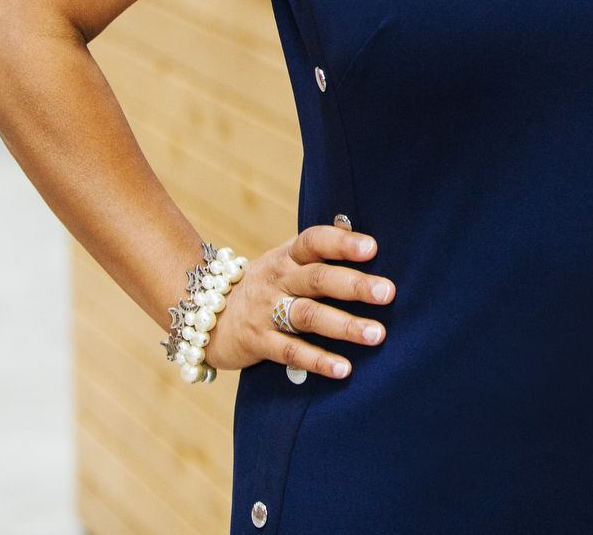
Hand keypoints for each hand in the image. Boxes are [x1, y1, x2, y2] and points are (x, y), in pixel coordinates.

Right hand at [203, 223, 393, 378]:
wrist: (204, 313)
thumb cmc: (266, 284)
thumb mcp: (285, 260)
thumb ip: (318, 248)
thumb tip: (352, 223)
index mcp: (286, 256)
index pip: (313, 242)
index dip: (341, 243)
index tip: (372, 248)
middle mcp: (277, 280)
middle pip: (317, 279)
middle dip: (354, 285)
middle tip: (388, 293)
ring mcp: (266, 312)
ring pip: (308, 316)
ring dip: (344, 326)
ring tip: (377, 334)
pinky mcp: (259, 342)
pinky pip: (291, 352)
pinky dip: (318, 361)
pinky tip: (344, 369)